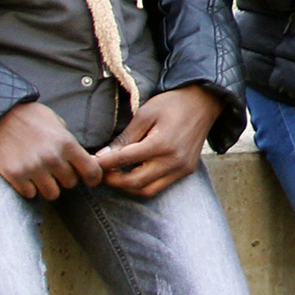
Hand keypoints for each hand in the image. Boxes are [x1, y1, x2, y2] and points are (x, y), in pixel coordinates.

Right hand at [0, 102, 103, 199]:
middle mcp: (52, 158)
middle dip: (64, 177)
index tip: (89, 179)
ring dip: (48, 186)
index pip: (91, 171)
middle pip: (70, 183)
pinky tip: (25, 175)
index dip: (93, 178)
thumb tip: (81, 160)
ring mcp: (33, 168)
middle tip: (55, 168)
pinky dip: (28, 188)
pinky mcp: (15, 176)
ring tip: (40, 173)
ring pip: (52, 193)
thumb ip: (69, 142)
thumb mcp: (56, 123)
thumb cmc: (29, 116)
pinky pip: (30, 194)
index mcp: (66, 143)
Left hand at [94, 85, 219, 196]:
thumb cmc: (172, 104)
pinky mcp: (187, 171)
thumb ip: (125, 137)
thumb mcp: (145, 114)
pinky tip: (135, 173)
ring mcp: (182, 168)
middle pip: (135, 183)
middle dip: (114, 181)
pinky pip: (161, 186)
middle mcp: (173, 161)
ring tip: (116, 176)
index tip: (91, 164)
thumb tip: (104, 156)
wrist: (203, 103)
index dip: (104, 164)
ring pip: (148, 191)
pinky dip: (145, 184)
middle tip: (101, 173)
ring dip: (129, 187)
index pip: (124, 160)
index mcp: (161, 144)